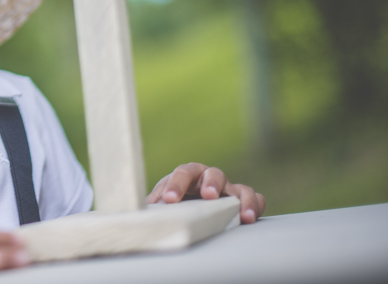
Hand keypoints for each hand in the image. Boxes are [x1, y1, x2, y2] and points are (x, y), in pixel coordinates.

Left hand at [146, 162, 265, 223]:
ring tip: (241, 214)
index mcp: (188, 174)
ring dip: (240, 198)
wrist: (191, 207)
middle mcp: (209, 178)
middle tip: (209, 196)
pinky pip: (255, 198)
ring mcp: (228, 188)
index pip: (182, 173)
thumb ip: (153, 205)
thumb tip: (136, 213)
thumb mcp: (162, 202)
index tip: (169, 200)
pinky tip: (250, 218)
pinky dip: (254, 206)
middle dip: (212, 183)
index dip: (176, 185)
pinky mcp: (243, 200)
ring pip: (238, 186)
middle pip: (213, 173)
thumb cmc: (175, 202)